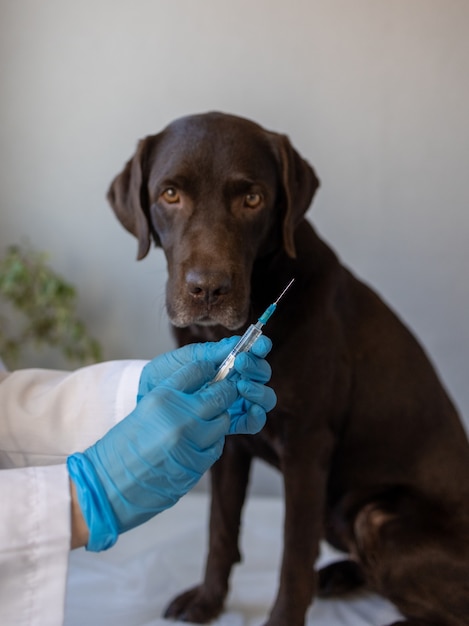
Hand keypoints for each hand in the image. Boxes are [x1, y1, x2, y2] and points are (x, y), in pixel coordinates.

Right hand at [68, 361, 237, 550]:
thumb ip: (173, 398)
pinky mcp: (197, 466)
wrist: (106, 488)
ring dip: (217, 421)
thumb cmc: (120, 449)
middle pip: (220, 395)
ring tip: (203, 424)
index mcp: (162, 398)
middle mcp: (179, 417)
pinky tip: (197, 445)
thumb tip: (203, 386)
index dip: (209, 369)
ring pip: (222, 422)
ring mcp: (190, 443)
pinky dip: (211, 443)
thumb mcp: (144, 411)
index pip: (198, 371)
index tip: (213, 372)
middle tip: (222, 395)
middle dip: (224, 394)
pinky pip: (216, 447)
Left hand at [138, 336, 275, 433]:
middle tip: (241, 364)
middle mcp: (236, 381)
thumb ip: (210, 353)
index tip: (260, 345)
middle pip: (262, 375)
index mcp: (227, 363)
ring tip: (242, 387)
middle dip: (257, 368)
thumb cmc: (164, 376)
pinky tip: (249, 409)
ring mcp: (235, 403)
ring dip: (259, 391)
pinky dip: (256, 415)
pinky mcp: (231, 423)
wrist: (147, 400)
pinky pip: (254, 422)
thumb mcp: (185, 360)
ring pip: (264, 398)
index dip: (261, 348)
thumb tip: (236, 342)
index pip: (252, 354)